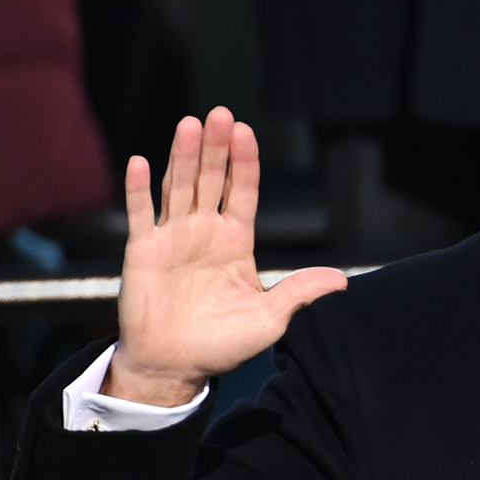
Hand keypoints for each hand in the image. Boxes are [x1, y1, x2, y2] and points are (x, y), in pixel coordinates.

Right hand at [111, 108, 347, 406]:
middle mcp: (204, 232)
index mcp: (235, 242)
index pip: (242, 192)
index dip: (244, 163)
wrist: (176, 364)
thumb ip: (299, 293)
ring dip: (182, 156)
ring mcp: (172, 237)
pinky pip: (140, 214)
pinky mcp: (143, 250)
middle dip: (215, 148)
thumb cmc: (223, 343)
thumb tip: (342, 282)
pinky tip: (141, 162)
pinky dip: (138, 189)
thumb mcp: (270, 318)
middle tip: (220, 114)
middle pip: (210, 179)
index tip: (246, 131)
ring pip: (178, 187)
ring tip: (190, 125)